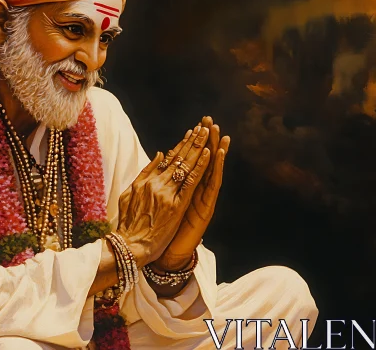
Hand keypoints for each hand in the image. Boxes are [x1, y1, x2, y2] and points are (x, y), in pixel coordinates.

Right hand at [116, 126, 212, 266]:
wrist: (128, 246)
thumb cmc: (127, 225)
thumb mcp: (129, 195)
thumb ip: (144, 174)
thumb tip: (159, 155)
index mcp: (145, 181)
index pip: (167, 159)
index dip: (181, 145)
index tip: (190, 132)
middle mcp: (156, 184)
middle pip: (179, 158)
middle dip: (192, 140)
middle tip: (204, 125)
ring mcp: (166, 194)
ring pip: (186, 166)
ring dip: (198, 147)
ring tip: (208, 132)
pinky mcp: (176, 206)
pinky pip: (191, 182)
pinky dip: (200, 167)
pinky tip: (208, 154)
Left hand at [153, 116, 229, 271]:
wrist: (158, 252)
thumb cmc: (155, 228)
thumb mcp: (154, 198)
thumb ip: (158, 178)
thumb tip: (160, 156)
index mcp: (181, 188)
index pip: (190, 160)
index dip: (194, 142)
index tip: (197, 124)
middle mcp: (194, 192)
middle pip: (202, 161)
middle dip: (206, 141)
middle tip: (210, 121)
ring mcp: (201, 199)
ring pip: (210, 170)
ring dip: (216, 151)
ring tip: (221, 134)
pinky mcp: (204, 207)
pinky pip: (211, 185)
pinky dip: (214, 169)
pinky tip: (218, 154)